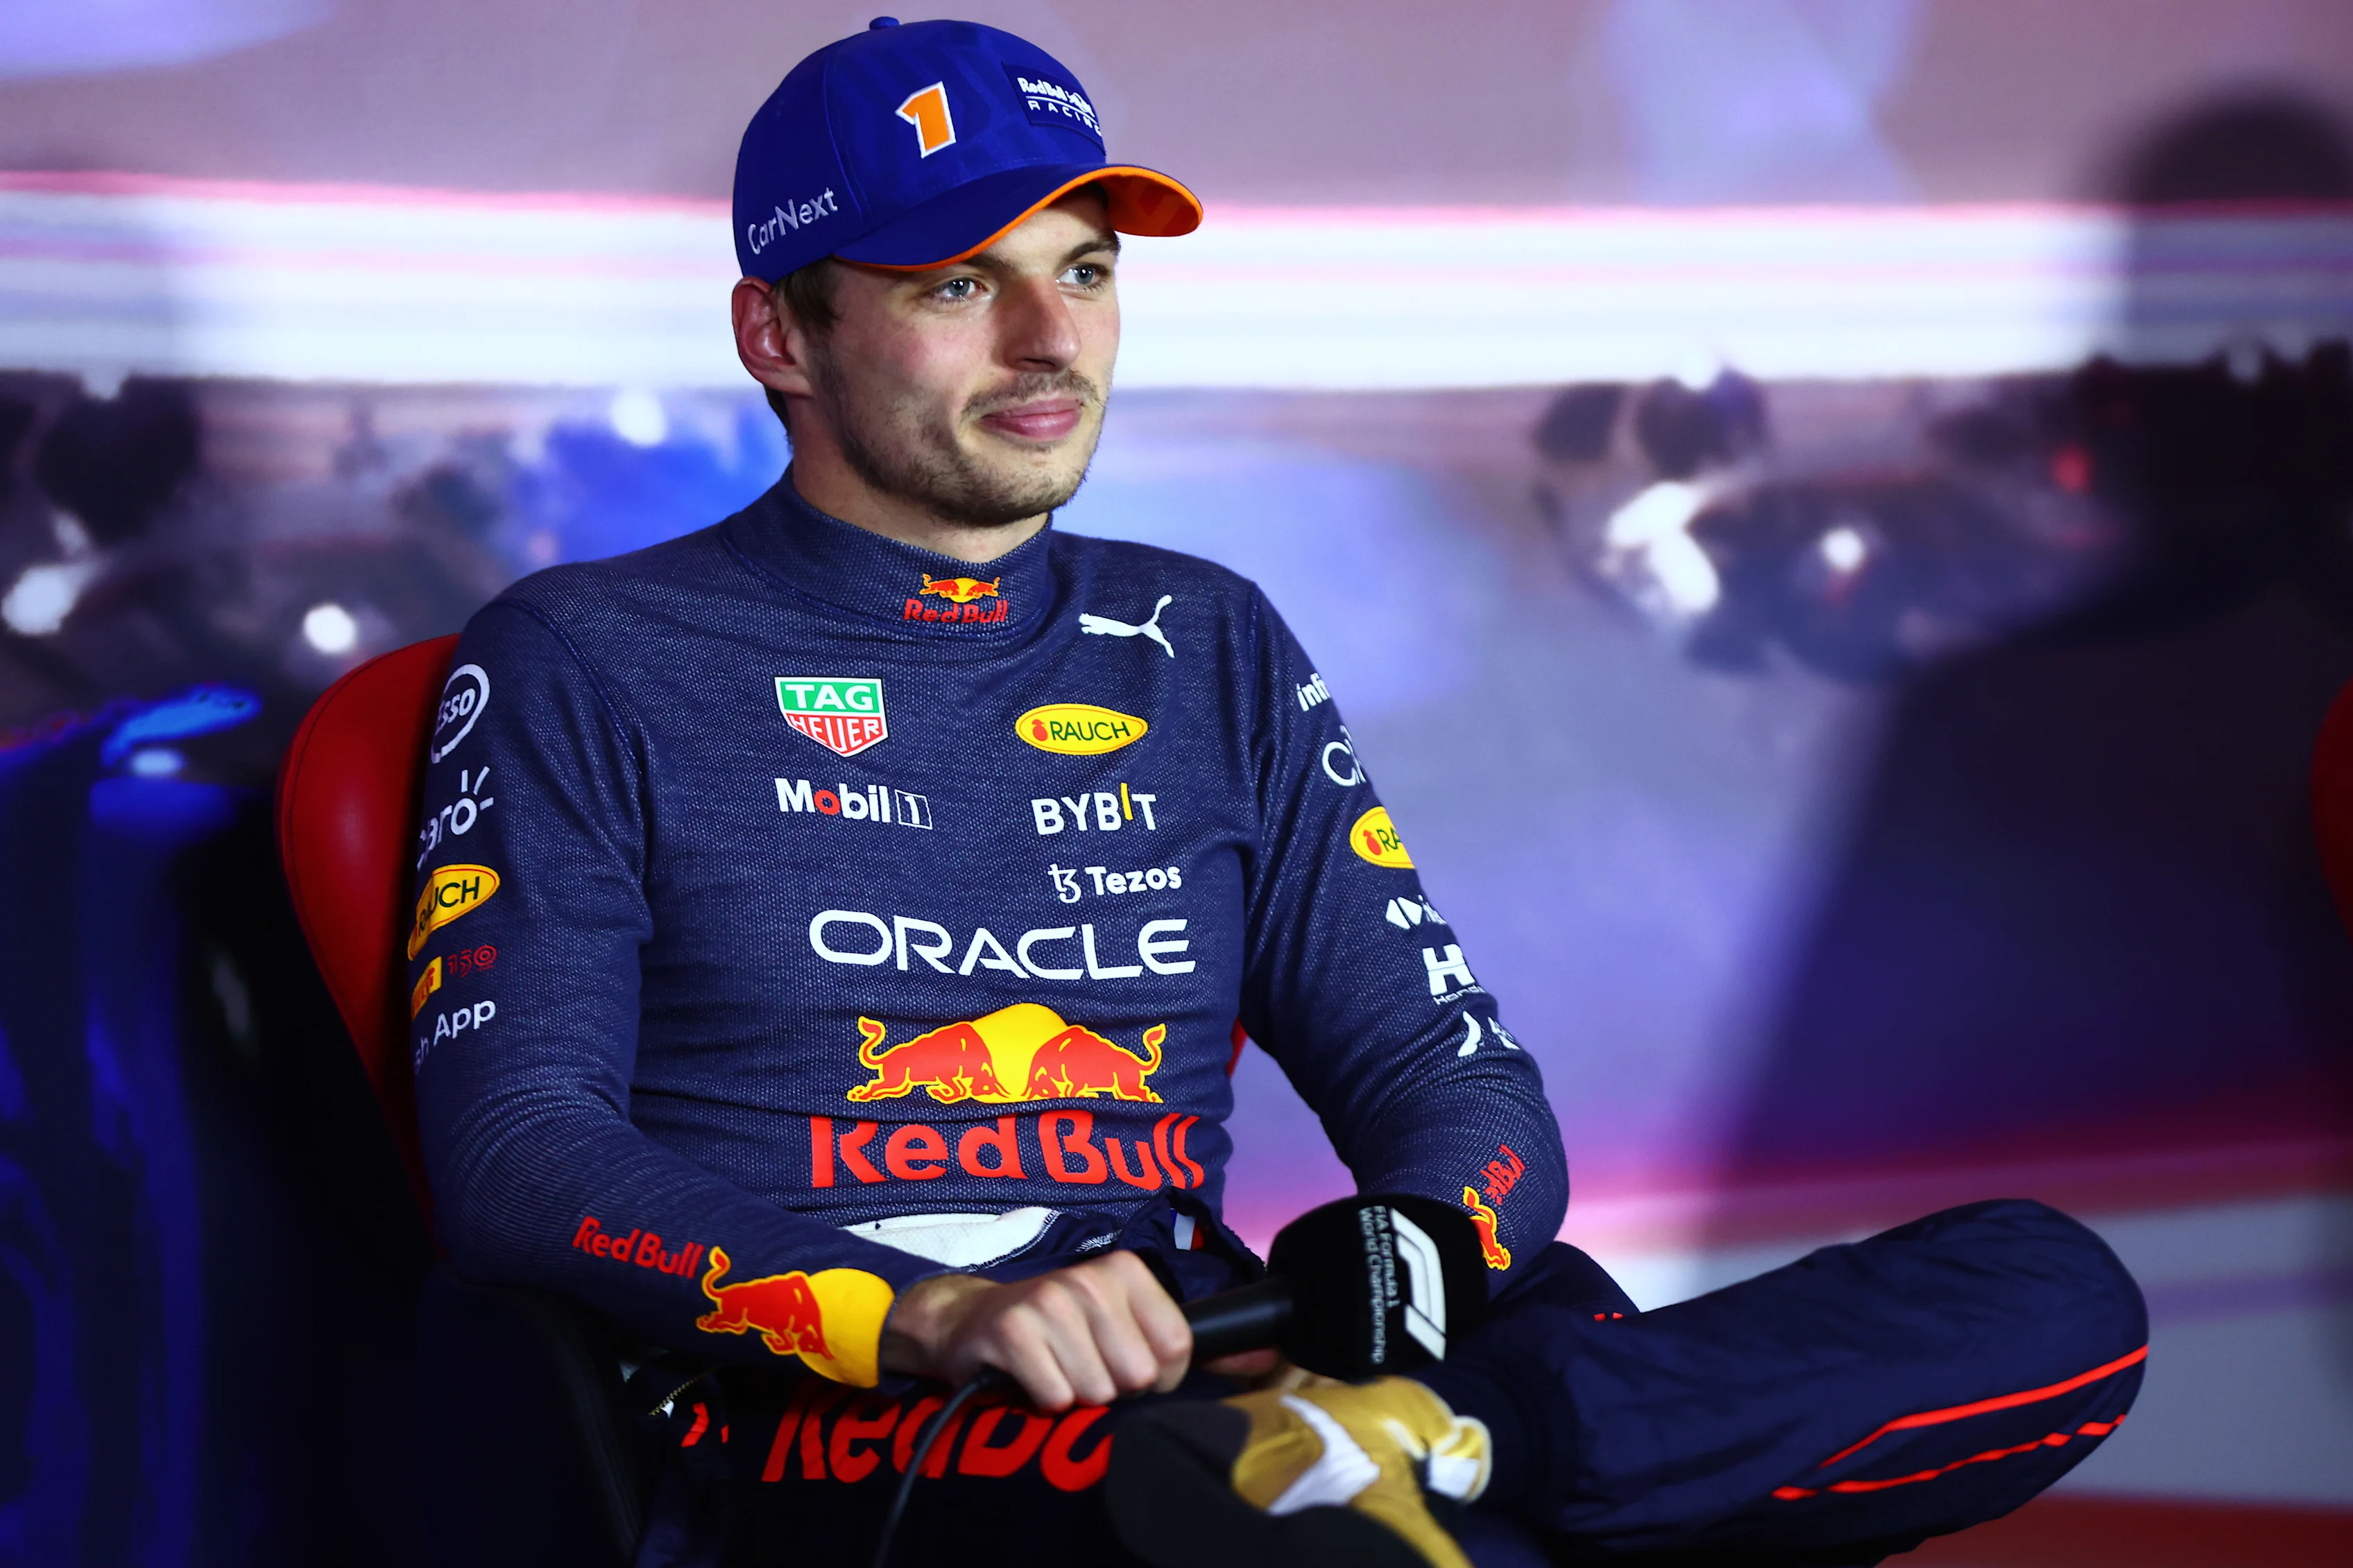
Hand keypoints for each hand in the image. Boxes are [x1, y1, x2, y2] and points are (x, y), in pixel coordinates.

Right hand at [880, 1250, 1192, 1409]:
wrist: (972, 1322)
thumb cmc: (1060, 1330)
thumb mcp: (1126, 1324)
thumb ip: (1192, 1346)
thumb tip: (1267, 1362)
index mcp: (1127, 1272)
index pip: (1176, 1351)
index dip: (1157, 1378)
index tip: (1126, 1366)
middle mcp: (1091, 1280)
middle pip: (1137, 1376)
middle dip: (1113, 1387)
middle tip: (1083, 1365)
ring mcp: (1050, 1301)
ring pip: (1096, 1390)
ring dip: (1075, 1394)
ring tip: (1056, 1368)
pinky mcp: (1014, 1330)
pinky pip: (1055, 1395)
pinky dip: (1044, 1399)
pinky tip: (1030, 1376)